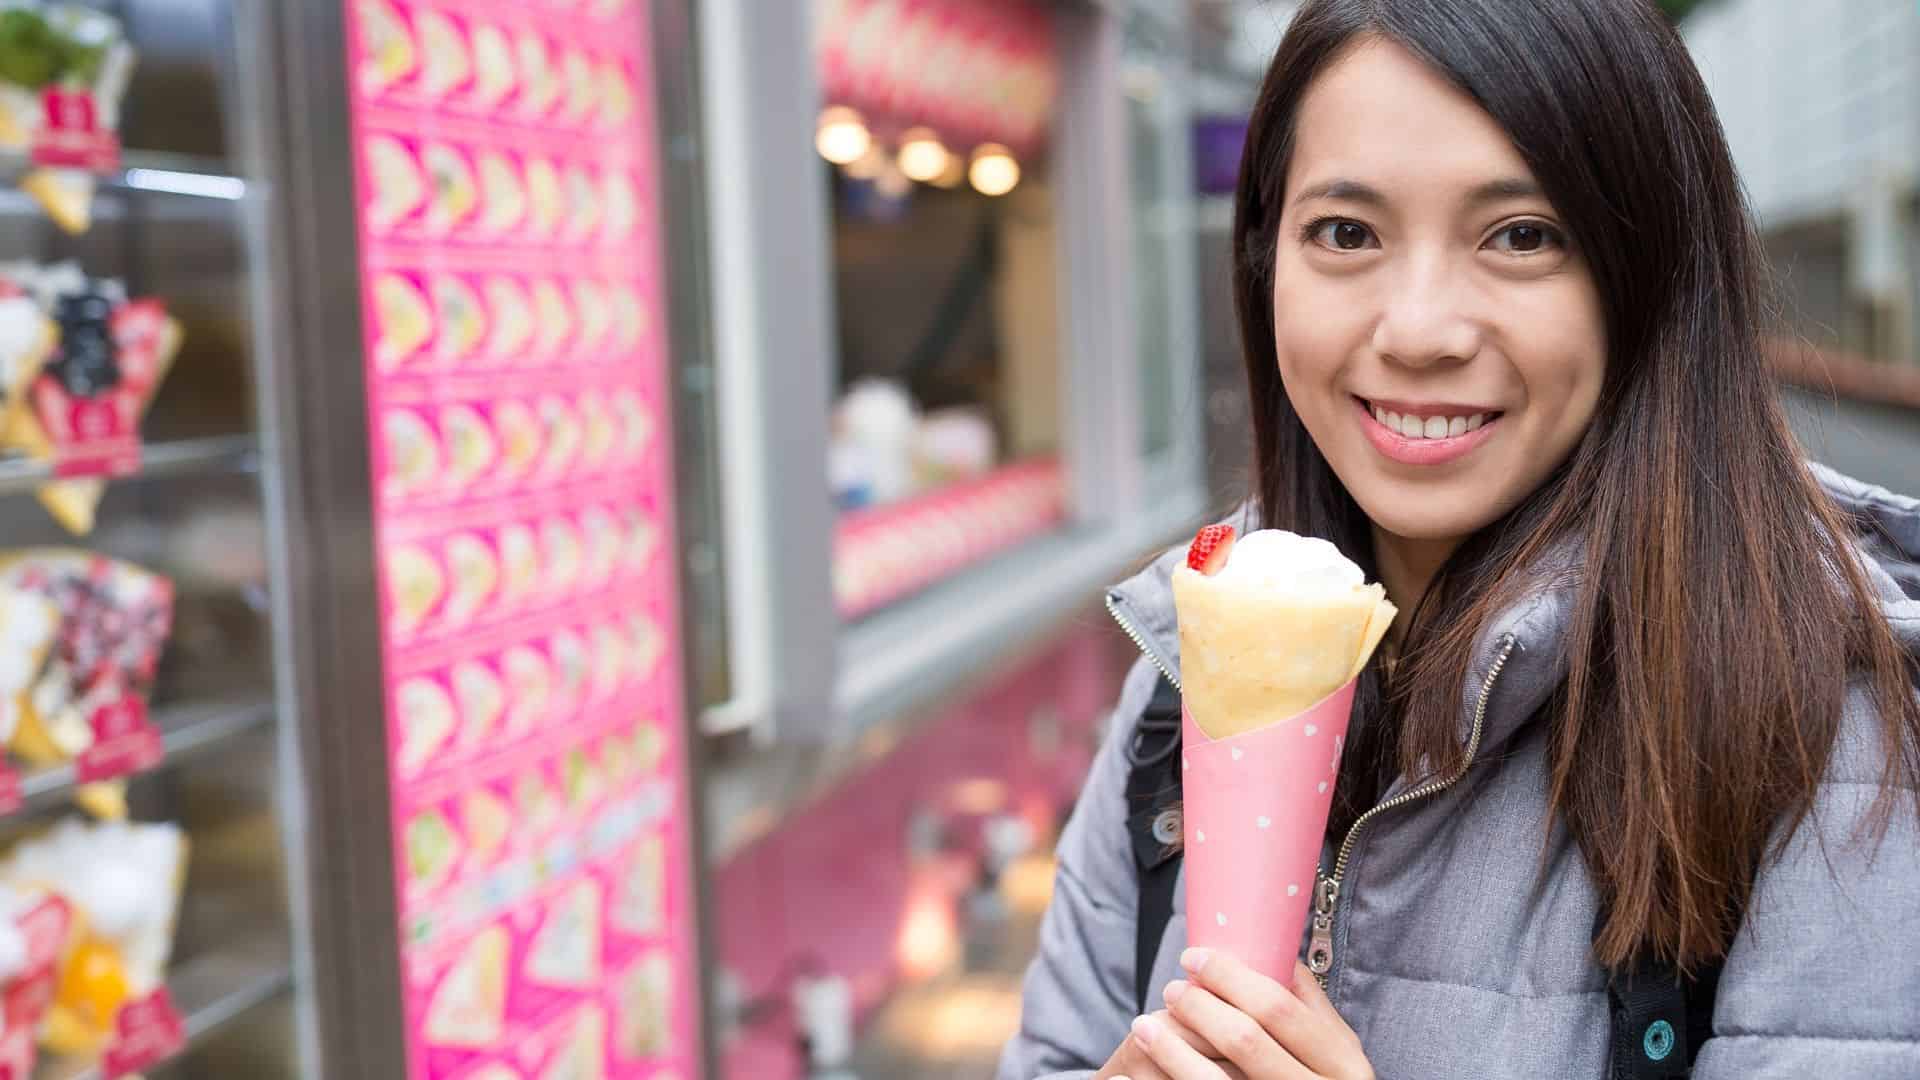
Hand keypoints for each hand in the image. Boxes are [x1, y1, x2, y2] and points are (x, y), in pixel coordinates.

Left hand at [1112, 949, 1374, 1079]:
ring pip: (1217, 1078)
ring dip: (1173, 1048)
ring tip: (1145, 1023)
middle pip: (1246, 1041)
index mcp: (1343, 1063)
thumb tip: (1268, 949)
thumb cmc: (1321, 1078)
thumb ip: (1307, 1004)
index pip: (1278, 1008)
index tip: (1194, 957)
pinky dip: (1175, 1071)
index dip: (1230, 977)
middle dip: (1201, 1008)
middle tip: (1172, 988)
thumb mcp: (1333, 1047)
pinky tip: (1152, 1056)